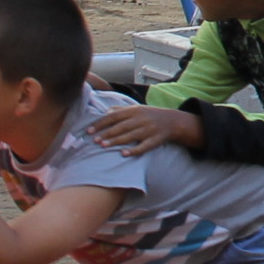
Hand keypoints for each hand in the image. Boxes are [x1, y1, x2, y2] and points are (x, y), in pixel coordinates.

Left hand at [87, 101, 202, 151]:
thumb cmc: (151, 115)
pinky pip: (143, 146)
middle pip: (120, 127)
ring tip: (103, 146)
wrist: (173, 121)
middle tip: (94, 140)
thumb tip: (105, 112)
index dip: (101, 123)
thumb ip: (121, 110)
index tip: (89, 130)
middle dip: (106, 133)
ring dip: (115, 141)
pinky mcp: (155, 140)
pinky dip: (134, 150)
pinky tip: (124, 154)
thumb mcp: (137, 108)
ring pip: (129, 136)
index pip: (114, 116)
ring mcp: (148, 130)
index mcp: (134, 110)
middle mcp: (141, 119)